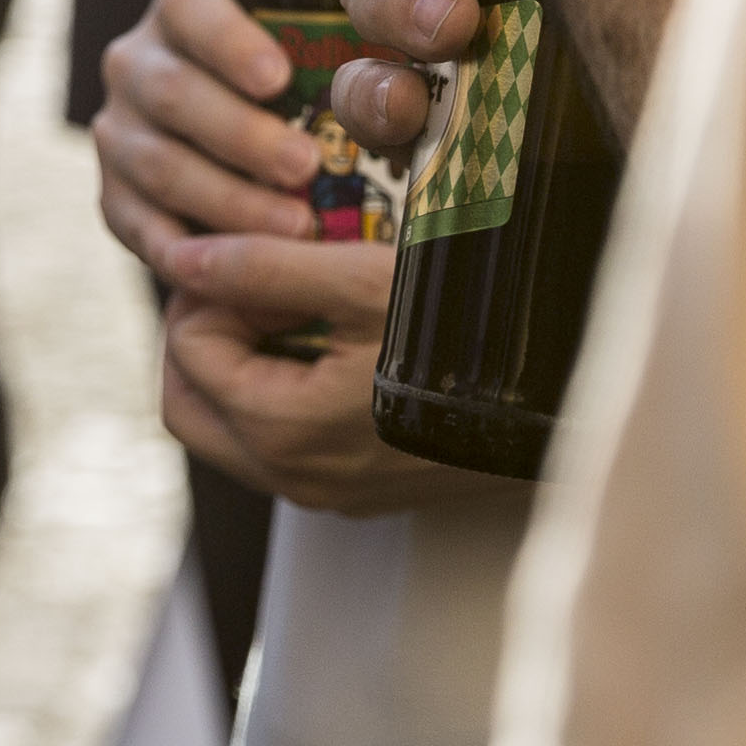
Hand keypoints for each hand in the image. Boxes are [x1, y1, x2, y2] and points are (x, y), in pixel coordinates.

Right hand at [95, 0, 338, 280]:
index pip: (188, 8)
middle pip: (174, 93)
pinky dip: (190, 251)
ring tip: (295, 225)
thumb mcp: (306, 53)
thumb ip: (334, 54)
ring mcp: (119, 133)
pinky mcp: (115, 198)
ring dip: (230, 200)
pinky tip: (241, 268)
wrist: (229, 145)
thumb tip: (394, 81)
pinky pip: (142, 228)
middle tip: (305, 166)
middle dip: (242, 135)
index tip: (280, 80)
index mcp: (179, 14)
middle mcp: (135, 65)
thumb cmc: (292, 90)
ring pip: (161, 164)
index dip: (230, 42)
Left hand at [162, 248, 444, 516]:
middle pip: (189, 406)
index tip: (262, 252)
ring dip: (239, 365)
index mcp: (281, 430)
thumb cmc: (469, 334)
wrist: (562, 399)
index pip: (187, 350)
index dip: (209, 288)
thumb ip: (263, 268)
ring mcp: (326, 493)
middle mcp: (293, 478)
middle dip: (202, 335)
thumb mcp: (361, 281)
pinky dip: (276, 394)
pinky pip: (279, 447)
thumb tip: (183, 257)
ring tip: (294, 306)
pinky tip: (327, 344)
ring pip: (230, 431)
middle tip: (252, 281)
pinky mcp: (357, 493)